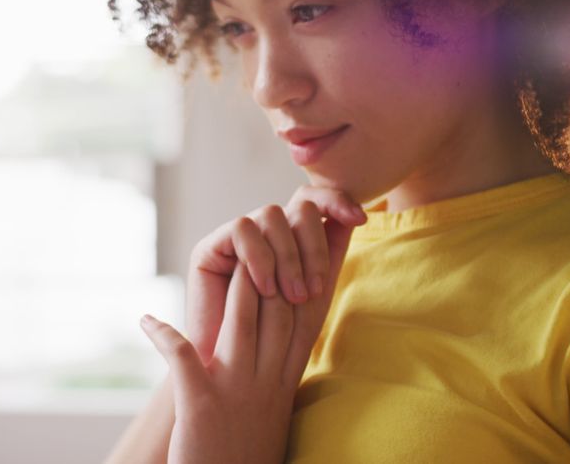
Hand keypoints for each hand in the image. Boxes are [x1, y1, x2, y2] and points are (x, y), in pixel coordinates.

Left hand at [141, 264, 336, 463]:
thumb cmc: (242, 454)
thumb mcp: (270, 412)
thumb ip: (273, 374)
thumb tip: (269, 335)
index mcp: (282, 385)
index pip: (300, 323)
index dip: (303, 281)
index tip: (302, 247)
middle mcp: (265, 385)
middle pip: (278, 314)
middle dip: (275, 270)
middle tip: (265, 237)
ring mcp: (235, 394)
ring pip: (242, 326)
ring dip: (237, 289)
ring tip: (228, 259)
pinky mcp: (202, 408)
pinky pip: (183, 360)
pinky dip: (163, 336)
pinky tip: (146, 320)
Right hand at [186, 186, 365, 363]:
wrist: (236, 369)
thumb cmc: (276, 339)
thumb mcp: (314, 296)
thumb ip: (330, 258)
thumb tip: (355, 217)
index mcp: (290, 239)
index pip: (314, 201)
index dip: (337, 200)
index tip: (360, 219)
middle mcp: (264, 233)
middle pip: (298, 207)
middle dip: (313, 247)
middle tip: (312, 292)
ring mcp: (236, 238)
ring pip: (271, 214)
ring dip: (288, 257)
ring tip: (291, 297)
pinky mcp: (209, 246)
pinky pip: (242, 229)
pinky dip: (260, 258)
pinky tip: (265, 288)